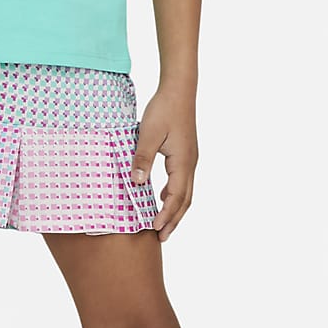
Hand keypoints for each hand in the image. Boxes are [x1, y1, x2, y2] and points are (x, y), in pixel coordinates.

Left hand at [130, 87, 198, 240]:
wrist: (179, 90)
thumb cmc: (164, 109)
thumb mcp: (149, 134)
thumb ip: (143, 159)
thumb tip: (137, 183)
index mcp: (183, 162)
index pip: (175, 197)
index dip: (165, 215)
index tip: (154, 230)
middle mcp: (190, 164)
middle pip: (185, 200)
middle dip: (174, 220)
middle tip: (161, 238)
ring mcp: (190, 159)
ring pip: (186, 192)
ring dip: (175, 209)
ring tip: (162, 224)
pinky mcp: (186, 154)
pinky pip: (182, 181)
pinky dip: (174, 195)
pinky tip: (161, 196)